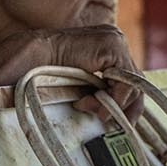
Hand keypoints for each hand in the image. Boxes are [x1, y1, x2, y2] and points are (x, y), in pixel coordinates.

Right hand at [0, 25, 142, 122]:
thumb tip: (117, 115)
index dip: (129, 106)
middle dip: (122, 108)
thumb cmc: (47, 75)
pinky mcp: (112, 46)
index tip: (120, 124)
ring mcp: (115, 41)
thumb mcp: (81, 86)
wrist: (30, 60)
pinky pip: (126, 80)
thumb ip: (99, 93)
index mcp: (107, 49)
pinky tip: (89, 101)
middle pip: (136, 83)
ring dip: (111, 104)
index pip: (131, 81)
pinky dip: (113, 97)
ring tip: (86, 107)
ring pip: (132, 84)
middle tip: (104, 121)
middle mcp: (114, 42)